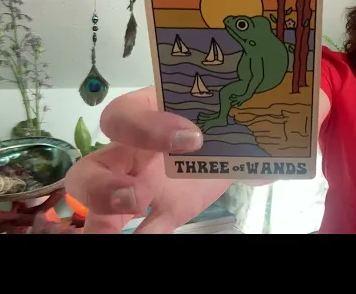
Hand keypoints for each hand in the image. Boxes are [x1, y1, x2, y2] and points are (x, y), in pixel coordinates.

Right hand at [65, 86, 232, 233]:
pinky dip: (139, 237)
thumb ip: (239, 132)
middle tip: (138, 197)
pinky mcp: (157, 212)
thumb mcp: (223, 114)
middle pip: (91, 166)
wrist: (224, 141)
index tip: (190, 138)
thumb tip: (264, 166)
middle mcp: (132, 150)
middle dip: (103, 185)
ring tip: (112, 234)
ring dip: (102, 220)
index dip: (146, 127)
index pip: (124, 115)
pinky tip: (146, 241)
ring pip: (96, 203)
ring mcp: (137, 184)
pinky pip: (136, 229)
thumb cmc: (215, 116)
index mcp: (147, 114)